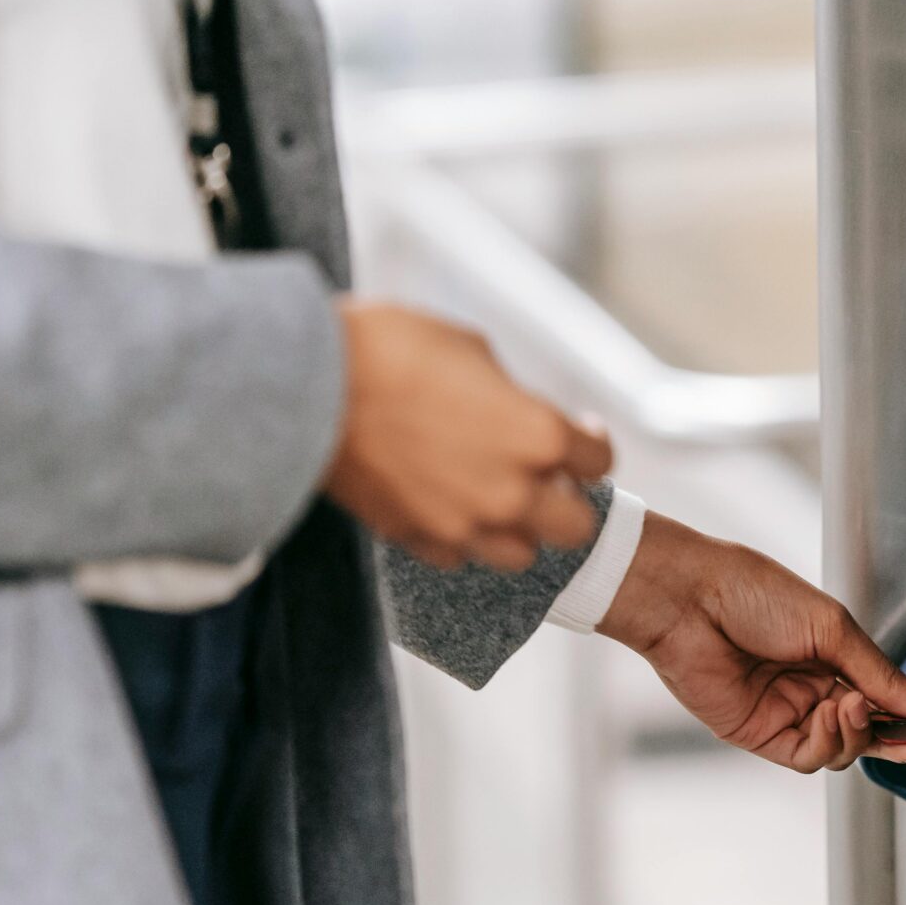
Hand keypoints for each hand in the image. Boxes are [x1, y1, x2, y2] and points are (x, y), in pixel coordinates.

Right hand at [321, 300, 614, 570]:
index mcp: (538, 436)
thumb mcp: (472, 350)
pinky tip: (444, 502)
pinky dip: (460, 536)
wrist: (307, 384)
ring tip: (493, 496)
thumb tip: (518, 413)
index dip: (589, 443)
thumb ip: (511, 396)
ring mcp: (464, 526)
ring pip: (520, 555)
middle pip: (576, 527)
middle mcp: (512, 492)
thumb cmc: (391, 349)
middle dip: (567, 500)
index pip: (599, 460)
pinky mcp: (417, 541)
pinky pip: (458, 556)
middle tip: (544, 476)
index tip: (577, 431)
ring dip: (518, 528)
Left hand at [599, 513, 905, 773]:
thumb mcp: (833, 629)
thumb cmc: (749, 592)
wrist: (690, 599)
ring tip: (850, 703)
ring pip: (844, 749)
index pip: (890, 696)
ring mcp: (789, 712)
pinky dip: (829, 741)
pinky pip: (810, 756)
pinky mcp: (761, 734)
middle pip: (872, 730)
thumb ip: (884, 676)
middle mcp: (814, 687)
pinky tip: (829, 713)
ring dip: (858, 733)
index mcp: (835, 655)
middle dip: (900, 736)